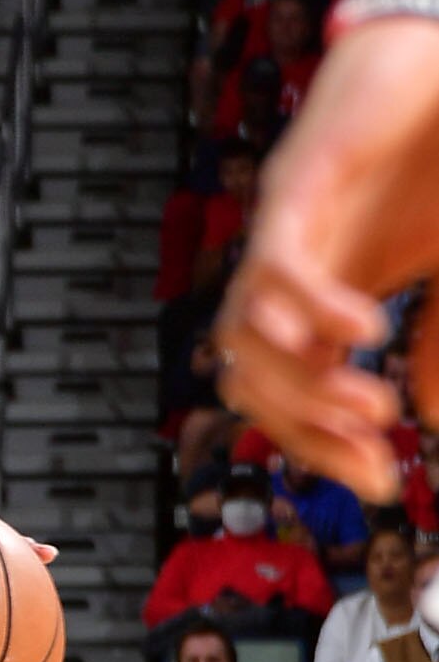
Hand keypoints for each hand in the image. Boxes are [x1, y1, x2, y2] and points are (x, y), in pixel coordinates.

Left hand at [215, 19, 438, 498]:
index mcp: (324, 296)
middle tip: (375, 451)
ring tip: (370, 403)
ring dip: (299, 383)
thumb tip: (426, 417)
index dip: (322, 448)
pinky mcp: (299, 177)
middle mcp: (291, 269)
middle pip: (247, 378)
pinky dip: (307, 305)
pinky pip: (275, 258)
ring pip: (242, 331)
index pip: (289, 396)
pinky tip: (364, 330)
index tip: (382, 485)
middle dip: (305, 430)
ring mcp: (287, 224)